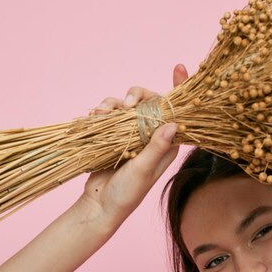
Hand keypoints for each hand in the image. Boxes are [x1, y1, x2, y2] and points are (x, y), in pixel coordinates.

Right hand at [77, 63, 188, 228]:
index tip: (179, 67)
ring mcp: (131, 134)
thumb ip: (156, 147)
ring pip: (126, 105)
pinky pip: (109, 114)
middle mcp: (150, 135)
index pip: (177, 112)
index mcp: (166, 144)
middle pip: (149, 101)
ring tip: (100, 114)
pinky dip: (101, 112)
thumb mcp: (143, 170)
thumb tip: (173, 123)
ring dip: (112, 104)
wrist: (99, 204)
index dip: (179, 89)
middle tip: (127, 103)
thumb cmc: (126, 193)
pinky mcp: (113, 135)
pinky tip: (92, 117)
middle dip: (137, 95)